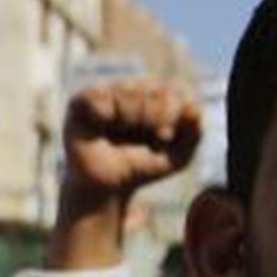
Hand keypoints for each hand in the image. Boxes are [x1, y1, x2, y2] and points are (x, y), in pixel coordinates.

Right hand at [50, 81, 200, 271]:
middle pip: (152, 91)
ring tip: (120, 134)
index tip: (164, 137)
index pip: (172, 90)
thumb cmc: (142, 168)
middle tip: (144, 138)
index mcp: (156, 96)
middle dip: (151, 118)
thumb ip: (193, 136)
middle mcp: (131, 89)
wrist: (107, 188)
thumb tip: (195, 108)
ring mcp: (106, 93)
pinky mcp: (81, 102)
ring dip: (129, 118)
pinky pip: (97, 95)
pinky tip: (106, 122)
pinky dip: (105, 110)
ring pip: (127, 91)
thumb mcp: (177, 158)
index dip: (171, 114)